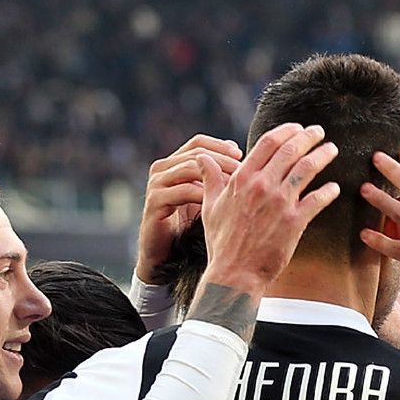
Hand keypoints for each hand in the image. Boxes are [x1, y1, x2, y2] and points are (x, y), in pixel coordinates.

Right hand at [138, 135, 240, 284]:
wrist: (163, 256)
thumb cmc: (186, 227)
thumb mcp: (204, 198)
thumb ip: (215, 178)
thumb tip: (240, 156)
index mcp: (173, 164)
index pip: (198, 143)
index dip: (220, 146)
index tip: (241, 155)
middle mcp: (161, 170)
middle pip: (195, 153)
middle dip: (222, 160)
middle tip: (244, 169)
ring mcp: (156, 185)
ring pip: (189, 168)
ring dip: (216, 175)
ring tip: (236, 184)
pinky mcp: (154, 203)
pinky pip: (182, 191)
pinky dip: (204, 194)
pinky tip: (222, 201)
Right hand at [194, 123, 342, 294]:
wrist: (234, 273)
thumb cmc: (221, 242)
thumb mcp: (210, 207)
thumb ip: (211, 179)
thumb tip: (202, 158)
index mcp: (242, 179)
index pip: (268, 143)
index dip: (286, 131)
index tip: (297, 128)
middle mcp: (262, 186)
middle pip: (290, 151)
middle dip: (308, 137)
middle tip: (319, 132)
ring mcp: (279, 203)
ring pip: (306, 170)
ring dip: (322, 156)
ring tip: (332, 150)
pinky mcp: (294, 222)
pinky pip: (316, 200)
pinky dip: (328, 191)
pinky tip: (335, 188)